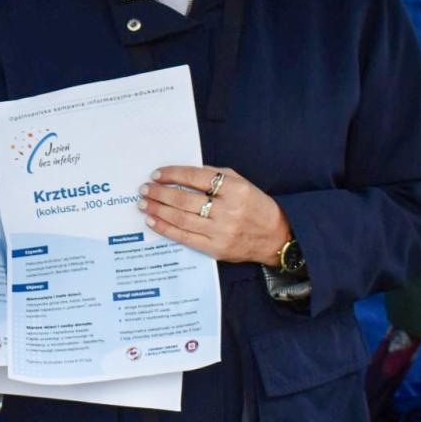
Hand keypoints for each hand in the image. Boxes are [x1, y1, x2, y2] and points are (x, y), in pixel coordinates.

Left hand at [137, 165, 290, 265]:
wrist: (276, 237)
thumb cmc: (255, 206)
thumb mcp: (242, 184)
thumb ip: (215, 176)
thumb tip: (183, 174)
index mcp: (235, 189)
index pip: (195, 178)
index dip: (172, 175)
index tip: (156, 174)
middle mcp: (228, 210)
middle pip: (184, 199)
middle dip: (159, 193)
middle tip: (144, 189)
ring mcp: (221, 231)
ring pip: (181, 218)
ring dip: (158, 210)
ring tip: (144, 203)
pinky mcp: (215, 248)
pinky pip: (184, 237)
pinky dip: (165, 228)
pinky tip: (153, 221)